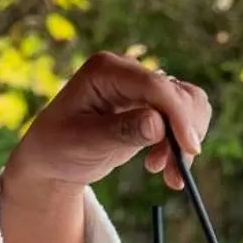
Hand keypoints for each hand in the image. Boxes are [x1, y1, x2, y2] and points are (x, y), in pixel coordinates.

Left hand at [4, 51, 211, 192]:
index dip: (177, 115)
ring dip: (185, 140)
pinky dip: (182, 144)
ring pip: (189, 104)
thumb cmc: (59, 147)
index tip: (189, 150)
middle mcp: (128, 72)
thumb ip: (121, 131)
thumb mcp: (84, 142)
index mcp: (105, 70)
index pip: (154, 85)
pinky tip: (163, 167)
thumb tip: (158, 123)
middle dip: (183, 133)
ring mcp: (142, 88)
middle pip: (178, 93)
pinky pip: (184, 119)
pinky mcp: (152, 106)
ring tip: (164, 171)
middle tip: (174, 172)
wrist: (54, 159)